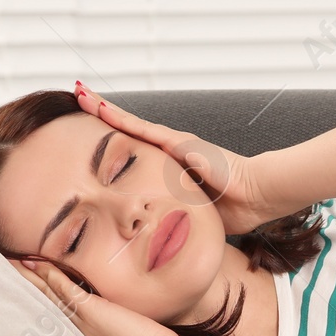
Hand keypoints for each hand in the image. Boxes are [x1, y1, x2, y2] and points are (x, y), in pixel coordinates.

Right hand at [9, 257, 192, 335]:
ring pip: (50, 296)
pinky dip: (51, 277)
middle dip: (26, 286)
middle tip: (6, 270)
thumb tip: (128, 323)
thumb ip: (123, 330)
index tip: (29, 287)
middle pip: (46, 304)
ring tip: (11, 264)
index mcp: (88, 335)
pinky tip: (36, 265)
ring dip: (31, 279)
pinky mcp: (94, 313)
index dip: (43, 298)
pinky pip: (66, 291)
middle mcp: (81, 329)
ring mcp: (85, 320)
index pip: (60, 313)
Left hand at [74, 81, 276, 235]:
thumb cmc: (235, 210)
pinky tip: (98, 107)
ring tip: (79, 94)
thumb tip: (161, 241)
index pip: (135, 152)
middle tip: (78, 101)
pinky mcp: (177, 142)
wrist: (256, 196)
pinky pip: (139, 128)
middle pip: (127, 131)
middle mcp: (170, 150)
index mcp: (171, 169)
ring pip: (128, 123)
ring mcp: (172, 143)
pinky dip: (117, 117)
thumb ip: (176, 220)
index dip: (112, 144)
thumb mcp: (192, 217)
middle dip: (102, 116)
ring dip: (102, 109)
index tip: (90, 137)